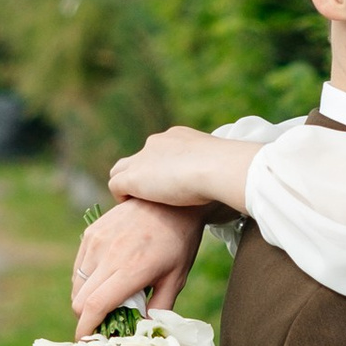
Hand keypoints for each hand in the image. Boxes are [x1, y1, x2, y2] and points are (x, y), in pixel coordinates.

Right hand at [71, 198, 208, 334]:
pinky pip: (78, 267)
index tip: (86, 342)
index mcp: (131, 269)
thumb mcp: (177, 278)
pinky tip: (105, 280)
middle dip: (87, 318)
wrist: (171, 200)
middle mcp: (108, 255)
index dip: (86, 328)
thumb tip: (143, 332)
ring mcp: (96, 242)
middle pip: (79, 300)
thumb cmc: (179, 242)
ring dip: (86, 299)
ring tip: (109, 299)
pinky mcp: (91, 233)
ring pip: (76, 285)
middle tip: (105, 322)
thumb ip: (160, 308)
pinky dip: (85, 281)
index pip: (95, 306)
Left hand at [107, 125, 255, 214]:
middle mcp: (158, 142)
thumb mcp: (222, 166)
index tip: (171, 183)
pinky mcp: (133, 177)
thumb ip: (217, 173)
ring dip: (127, 185)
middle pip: (140, 158)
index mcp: (179, 137)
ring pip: (121, 169)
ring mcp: (143, 159)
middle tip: (152, 195)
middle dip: (143, 174)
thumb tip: (228, 190)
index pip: (162, 150)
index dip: (162, 167)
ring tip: (136, 203)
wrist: (218, 168)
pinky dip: (120, 196)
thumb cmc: (229, 170)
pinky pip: (116, 185)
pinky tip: (130, 209)